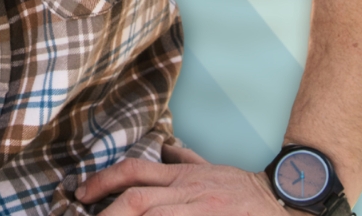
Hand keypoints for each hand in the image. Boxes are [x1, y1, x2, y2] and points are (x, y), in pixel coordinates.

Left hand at [75, 144, 283, 214]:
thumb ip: (185, 160)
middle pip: (136, 199)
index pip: (134, 171)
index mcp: (182, 176)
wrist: (281, 203)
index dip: (103, 181)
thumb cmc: (244, 191)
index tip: (80, 194)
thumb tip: (165, 152)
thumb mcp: (211, 169)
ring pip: (152, 215)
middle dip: (106, 212)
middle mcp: (187, 192)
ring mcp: (199, 211)